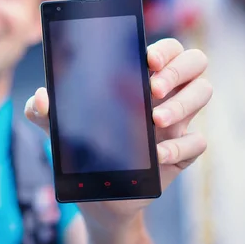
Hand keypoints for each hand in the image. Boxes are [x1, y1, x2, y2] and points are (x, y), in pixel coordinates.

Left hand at [24, 38, 211, 227]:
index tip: (147, 58)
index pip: (164, 49)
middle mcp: (161, 94)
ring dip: (183, 103)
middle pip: (194, 62)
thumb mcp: (56, 129)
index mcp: (135, 78)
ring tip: (154, 120)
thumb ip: (41, 111)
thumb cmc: (80, 150)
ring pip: (203, 92)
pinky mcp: (180, 152)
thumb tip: (41, 97)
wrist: (96, 195)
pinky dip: (180, 146)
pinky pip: (198, 141)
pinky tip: (156, 155)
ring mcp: (175, 122)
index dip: (163, 48)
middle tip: (151, 89)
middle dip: (178, 70)